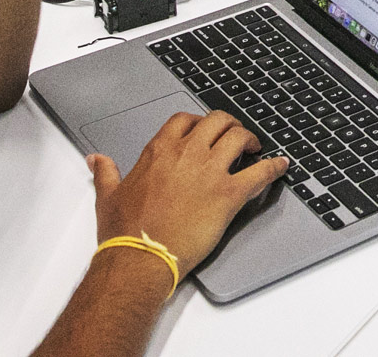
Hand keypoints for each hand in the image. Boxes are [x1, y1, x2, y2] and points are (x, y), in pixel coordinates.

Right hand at [90, 112, 289, 274]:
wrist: (139, 258)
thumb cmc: (125, 231)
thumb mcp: (108, 195)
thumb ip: (106, 172)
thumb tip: (96, 159)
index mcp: (159, 151)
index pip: (184, 120)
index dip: (198, 122)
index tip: (203, 129)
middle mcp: (187, 154)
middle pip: (217, 121)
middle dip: (228, 124)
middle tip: (234, 135)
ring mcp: (209, 172)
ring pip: (239, 138)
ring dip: (250, 139)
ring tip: (255, 146)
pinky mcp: (227, 195)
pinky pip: (259, 173)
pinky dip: (273, 168)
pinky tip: (281, 166)